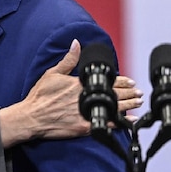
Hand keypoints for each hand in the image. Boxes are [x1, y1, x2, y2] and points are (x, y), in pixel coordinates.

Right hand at [0, 40, 142, 146]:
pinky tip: (128, 121)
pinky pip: (106, 124)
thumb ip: (68, 60)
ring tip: (137, 103)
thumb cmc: (39, 96)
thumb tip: (76, 44)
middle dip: (129, 93)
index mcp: (78, 84)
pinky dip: (119, 123)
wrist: (31, 117)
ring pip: (112, 109)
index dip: (121, 81)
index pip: (106, 81)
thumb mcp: (52, 74)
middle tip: (139, 93)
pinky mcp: (83, 127)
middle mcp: (84, 98)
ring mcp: (85, 113)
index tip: (130, 81)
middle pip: (113, 95)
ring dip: (128, 105)